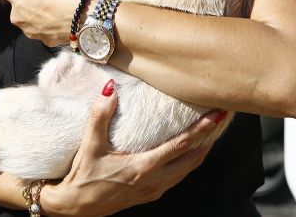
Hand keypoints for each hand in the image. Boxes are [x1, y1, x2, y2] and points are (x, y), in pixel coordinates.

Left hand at [4, 0, 86, 46]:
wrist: (81, 15)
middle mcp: (15, 15)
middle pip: (20, 5)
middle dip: (30, 0)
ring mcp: (28, 30)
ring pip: (30, 19)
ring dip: (38, 14)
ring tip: (56, 7)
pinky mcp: (42, 41)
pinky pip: (43, 30)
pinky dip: (48, 25)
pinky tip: (60, 19)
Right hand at [41, 81, 224, 216]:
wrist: (76, 208)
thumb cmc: (83, 177)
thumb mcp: (89, 145)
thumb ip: (100, 116)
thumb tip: (109, 89)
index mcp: (144, 167)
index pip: (182, 145)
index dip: (203, 129)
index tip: (217, 115)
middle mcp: (155, 180)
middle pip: (194, 158)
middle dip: (210, 139)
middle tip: (219, 119)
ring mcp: (154, 190)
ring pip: (188, 169)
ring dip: (201, 151)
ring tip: (208, 133)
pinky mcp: (150, 194)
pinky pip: (178, 176)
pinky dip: (188, 161)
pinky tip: (186, 151)